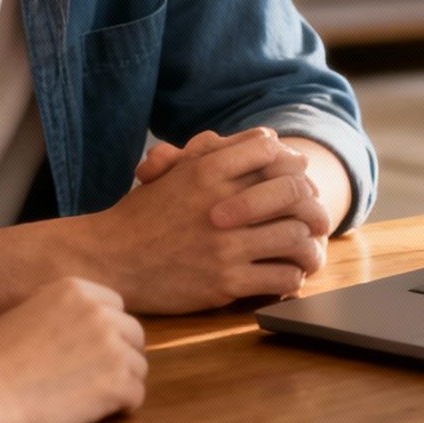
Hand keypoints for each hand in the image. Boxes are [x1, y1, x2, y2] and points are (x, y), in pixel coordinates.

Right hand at [0, 277, 144, 422]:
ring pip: (138, 365)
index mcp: (74, 290)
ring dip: (122, 381)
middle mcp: (97, 312)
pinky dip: (123, 406)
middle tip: (96, 376)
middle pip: (133, 333)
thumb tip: (84, 318)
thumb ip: (61, 311)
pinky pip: (136, 395)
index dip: (107, 329)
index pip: (115, 305)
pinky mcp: (115, 382)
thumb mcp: (26, 313)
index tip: (93, 349)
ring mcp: (110, 346)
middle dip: (119, 354)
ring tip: (93, 396)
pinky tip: (102, 411)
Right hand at [88, 128, 324, 312]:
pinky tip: (286, 273)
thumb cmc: (142, 216)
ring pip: (294, 236)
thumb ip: (218, 152)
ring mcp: (224, 247)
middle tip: (315, 212)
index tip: (298, 174)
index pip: (270, 152)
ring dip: (307, 242)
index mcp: (206, 172)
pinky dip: (292, 275)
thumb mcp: (174, 172)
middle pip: (293, 192)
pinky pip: (281, 277)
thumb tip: (268, 138)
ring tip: (307, 246)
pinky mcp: (225, 284)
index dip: (291, 161)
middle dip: (310, 201)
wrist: (108, 260)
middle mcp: (220, 205)